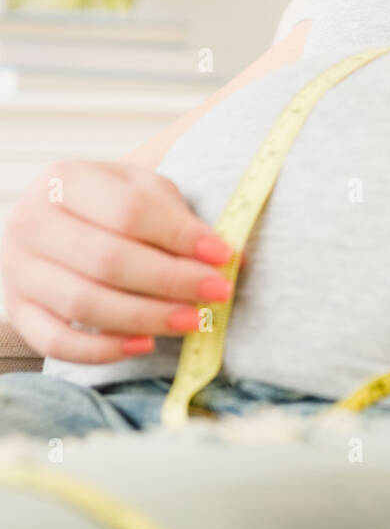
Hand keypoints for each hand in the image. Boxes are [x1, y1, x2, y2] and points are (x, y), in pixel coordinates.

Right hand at [0, 160, 242, 363]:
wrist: (69, 221)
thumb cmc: (115, 207)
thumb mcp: (146, 193)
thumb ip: (181, 222)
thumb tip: (228, 260)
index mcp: (65, 179)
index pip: (128, 210)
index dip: (180, 236)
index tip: (223, 255)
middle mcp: (31, 222)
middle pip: (107, 259)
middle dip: (170, 280)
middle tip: (217, 291)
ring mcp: (17, 269)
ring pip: (83, 303)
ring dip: (146, 317)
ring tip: (192, 319)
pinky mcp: (17, 311)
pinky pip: (57, 343)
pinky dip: (104, 349)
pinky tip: (146, 344)